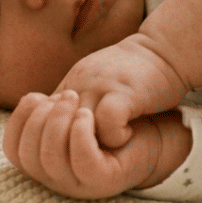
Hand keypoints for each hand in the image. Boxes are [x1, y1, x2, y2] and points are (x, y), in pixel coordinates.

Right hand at [3, 90, 163, 198]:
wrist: (155, 124)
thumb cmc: (112, 116)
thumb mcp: (76, 110)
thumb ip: (53, 112)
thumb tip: (31, 99)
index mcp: (46, 161)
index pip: (13, 149)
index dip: (17, 120)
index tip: (36, 95)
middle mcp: (58, 177)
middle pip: (29, 154)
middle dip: (40, 118)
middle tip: (65, 94)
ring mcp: (81, 183)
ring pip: (51, 159)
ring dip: (58, 123)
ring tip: (75, 99)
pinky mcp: (105, 180)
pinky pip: (82, 162)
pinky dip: (79, 135)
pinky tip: (87, 114)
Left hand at [55, 38, 188, 148]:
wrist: (165, 49)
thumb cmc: (133, 73)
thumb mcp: (94, 81)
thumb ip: (73, 100)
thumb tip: (54, 125)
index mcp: (70, 83)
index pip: (35, 117)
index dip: (45, 140)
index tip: (69, 148)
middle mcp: (79, 83)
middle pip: (51, 126)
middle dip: (64, 148)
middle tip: (86, 153)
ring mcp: (100, 86)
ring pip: (75, 126)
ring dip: (89, 144)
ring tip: (107, 147)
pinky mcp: (125, 90)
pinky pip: (107, 121)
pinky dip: (116, 137)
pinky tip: (127, 135)